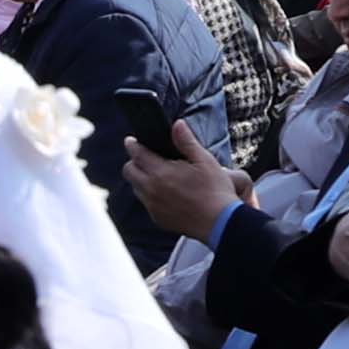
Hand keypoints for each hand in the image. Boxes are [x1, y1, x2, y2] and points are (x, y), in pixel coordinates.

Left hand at [122, 132, 244, 243]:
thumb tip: (177, 124)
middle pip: (129, 172)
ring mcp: (153, 206)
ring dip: (140, 179)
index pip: (137, 154)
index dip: (132, 145)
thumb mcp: (204, 160)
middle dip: (133, 162)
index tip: (131, 140)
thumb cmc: (215, 191)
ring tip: (155, 175)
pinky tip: (165, 193)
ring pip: (136, 188)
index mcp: (161, 172)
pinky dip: (150, 195)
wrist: (220, 223)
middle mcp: (151, 190)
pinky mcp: (158, 219)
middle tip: (143, 157)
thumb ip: (187, 142)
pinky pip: (146, 203)